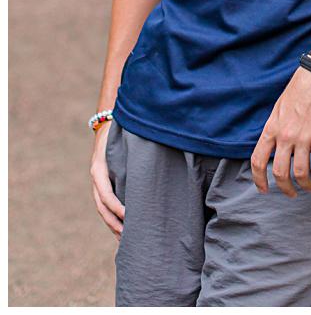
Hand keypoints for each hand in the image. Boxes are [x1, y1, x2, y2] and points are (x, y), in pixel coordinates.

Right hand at [90, 121, 124, 236]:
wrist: (108, 124)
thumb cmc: (121, 132)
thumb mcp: (124, 141)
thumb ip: (135, 152)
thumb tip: (159, 152)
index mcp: (99, 169)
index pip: (106, 194)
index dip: (116, 207)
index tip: (129, 216)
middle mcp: (97, 178)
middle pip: (102, 207)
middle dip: (114, 223)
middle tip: (128, 237)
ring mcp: (98, 183)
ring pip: (103, 210)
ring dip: (113, 225)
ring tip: (125, 241)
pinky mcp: (103, 185)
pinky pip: (106, 206)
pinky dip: (114, 218)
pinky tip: (123, 230)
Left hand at [250, 53, 310, 196]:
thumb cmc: (301, 89)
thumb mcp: (279, 109)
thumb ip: (275, 129)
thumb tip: (274, 147)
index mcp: (272, 129)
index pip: (258, 161)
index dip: (259, 179)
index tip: (263, 189)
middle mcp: (285, 137)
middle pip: (280, 173)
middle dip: (284, 188)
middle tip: (291, 193)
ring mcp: (304, 139)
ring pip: (300, 174)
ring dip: (304, 186)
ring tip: (309, 187)